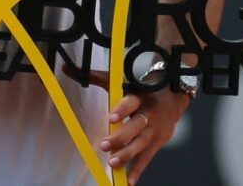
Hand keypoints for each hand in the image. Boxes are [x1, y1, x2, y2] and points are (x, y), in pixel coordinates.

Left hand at [88, 70, 187, 185]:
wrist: (174, 96)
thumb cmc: (141, 87)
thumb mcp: (122, 80)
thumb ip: (95, 77)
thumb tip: (67, 68)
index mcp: (141, 96)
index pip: (131, 102)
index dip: (122, 110)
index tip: (111, 117)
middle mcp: (150, 113)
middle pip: (136, 127)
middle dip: (120, 137)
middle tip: (104, 144)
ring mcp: (156, 129)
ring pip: (141, 144)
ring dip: (127, 155)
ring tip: (112, 163)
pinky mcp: (159, 141)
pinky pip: (148, 157)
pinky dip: (138, 170)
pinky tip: (128, 181)